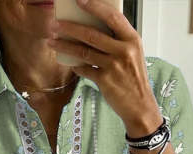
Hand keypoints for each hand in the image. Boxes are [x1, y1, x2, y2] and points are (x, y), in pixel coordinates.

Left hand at [47, 0, 161, 135]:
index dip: (94, 6)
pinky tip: (70, 64)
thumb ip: (117, 41)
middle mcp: (124, 51)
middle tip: (55, 24)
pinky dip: (76, 66)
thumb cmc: (134, 79)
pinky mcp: (105, 81)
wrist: (140, 105)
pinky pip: (84, 70)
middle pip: (92, 34)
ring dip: (65, 45)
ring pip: (84, 51)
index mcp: (132, 39)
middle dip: (70, 27)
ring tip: (52, 41)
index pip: (112, 17)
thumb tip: (91, 29)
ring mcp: (114, 66)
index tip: (79, 0)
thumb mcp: (132, 55)